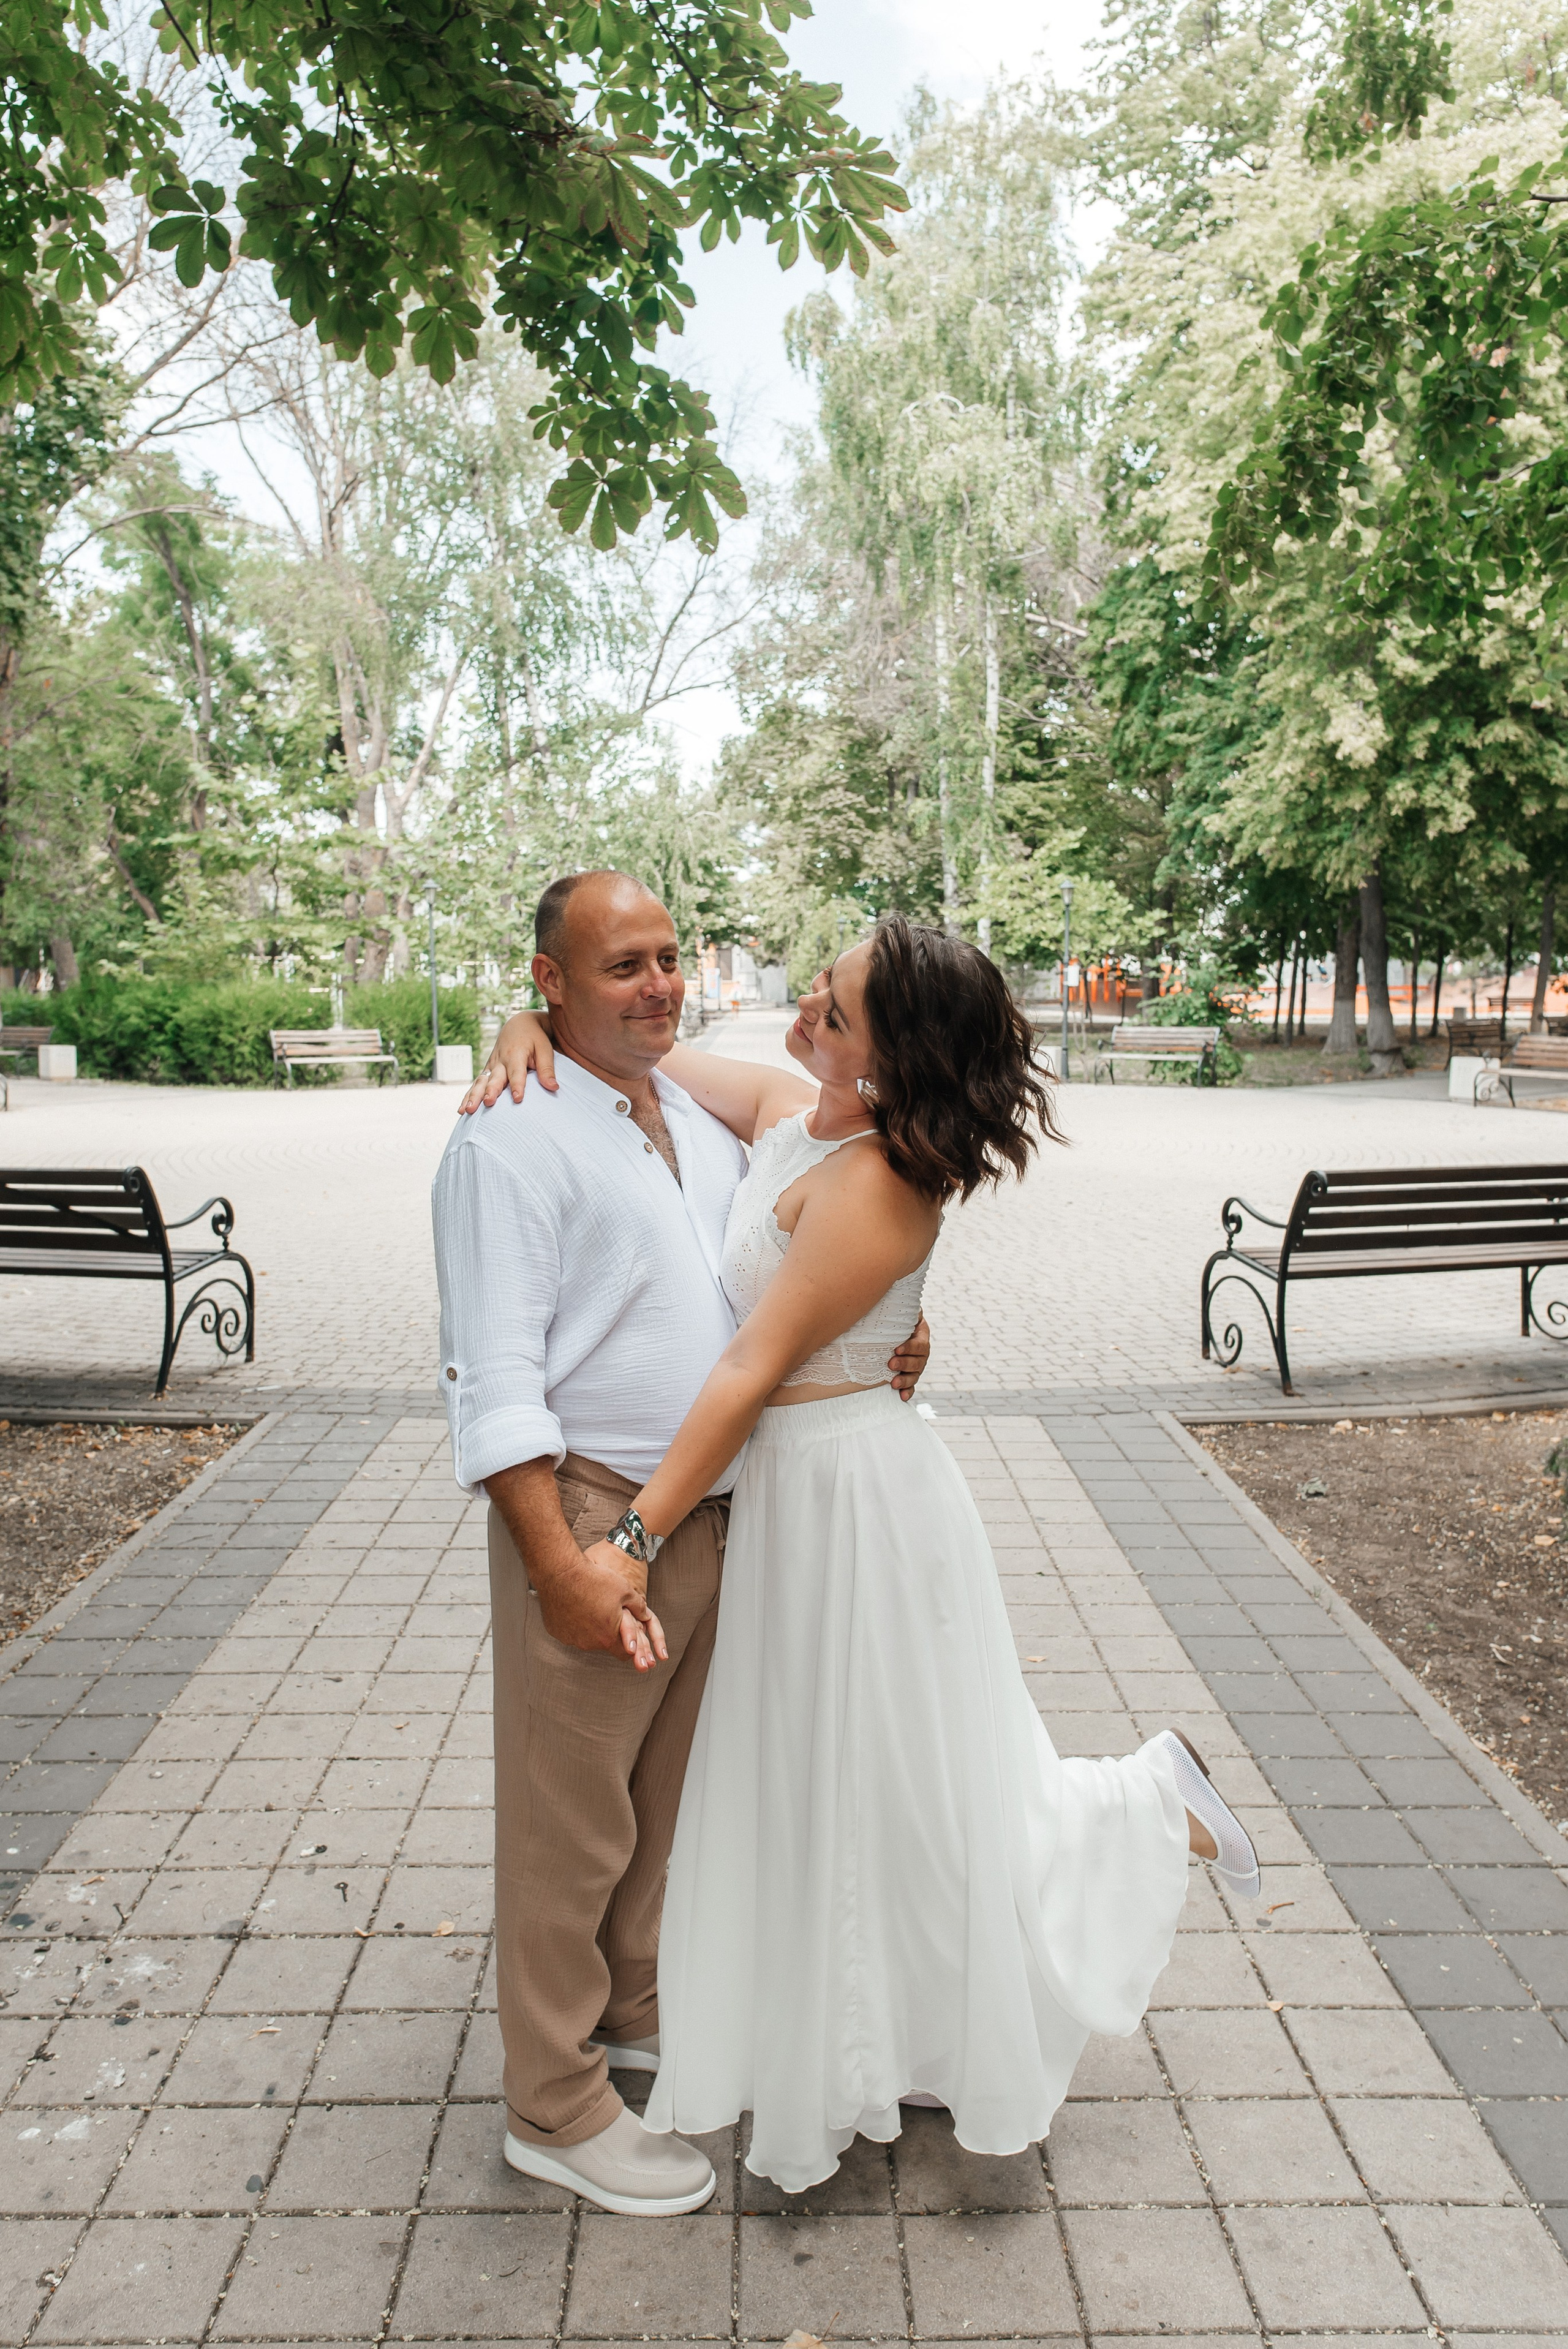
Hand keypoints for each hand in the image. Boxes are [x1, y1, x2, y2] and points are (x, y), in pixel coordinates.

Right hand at [459, 1011, 557, 1113]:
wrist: (520, 1024)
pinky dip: (468, 1096)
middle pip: (494, 1078)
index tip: (517, 1098)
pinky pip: (476, 1084)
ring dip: (473, 1096)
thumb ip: (547, 1069)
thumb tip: (554, 1087)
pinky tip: (461, 1110)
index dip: (517, 1085)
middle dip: (490, 1091)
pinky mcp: (487, 1071)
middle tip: (488, 1103)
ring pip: (480, 1082)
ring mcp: (491, 1066)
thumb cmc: (535, 1038)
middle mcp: (500, 1060)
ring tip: (467, 1110)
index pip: (517, 1072)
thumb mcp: (545, 1049)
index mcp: (516, 1054)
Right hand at [535, 1538, 665, 1663]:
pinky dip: (574, 1623)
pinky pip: (570, 1631)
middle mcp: (589, 1643)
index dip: (630, 1645)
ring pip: (586, 1638)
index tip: (630, 1638)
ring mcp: (571, 1638)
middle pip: (604, 1644)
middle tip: (608, 1614)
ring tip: (591, 1606)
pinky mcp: (557, 1632)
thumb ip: (638, 1607)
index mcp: (608, 1636)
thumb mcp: (625, 1590)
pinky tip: (575, 1607)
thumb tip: (645, 1614)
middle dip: (609, 1633)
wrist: (561, 1572)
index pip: (625, 1653)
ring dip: (591, 1628)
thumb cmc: (594, 1580)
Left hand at [889, 1314, 931, 1400]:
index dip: (909, 1348)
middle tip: (890, 1364)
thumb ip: (907, 1308)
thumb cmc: (897, 1317)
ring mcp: (916, 1366)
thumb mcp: (904, 1310)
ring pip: (915, 1375)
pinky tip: (902, 1397)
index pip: (920, 1344)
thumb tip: (908, 1304)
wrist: (892, 1328)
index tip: (896, 1349)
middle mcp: (922, 1353)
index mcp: (922, 1336)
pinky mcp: (909, 1375)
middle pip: (919, 1362)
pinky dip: (908, 1392)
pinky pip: (911, 1386)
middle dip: (905, 1364)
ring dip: (906, 1380)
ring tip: (894, 1383)